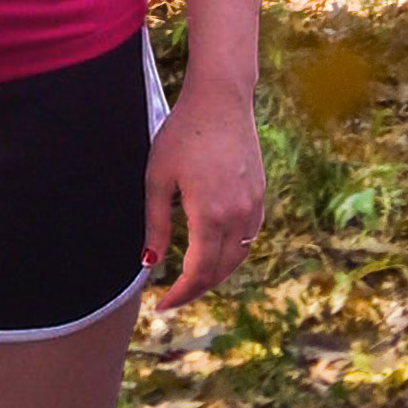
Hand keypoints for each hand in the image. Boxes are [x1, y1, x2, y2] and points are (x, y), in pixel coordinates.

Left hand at [143, 79, 265, 314]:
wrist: (221, 100)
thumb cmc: (182, 134)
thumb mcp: (157, 179)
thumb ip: (154, 224)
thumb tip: (148, 263)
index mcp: (210, 215)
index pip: (198, 271)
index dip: (180, 294)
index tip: (161, 307)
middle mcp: (238, 216)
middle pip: (220, 270)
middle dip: (196, 290)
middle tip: (172, 300)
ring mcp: (253, 205)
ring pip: (238, 257)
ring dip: (216, 275)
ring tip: (191, 282)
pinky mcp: (259, 195)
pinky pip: (249, 237)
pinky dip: (233, 254)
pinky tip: (216, 255)